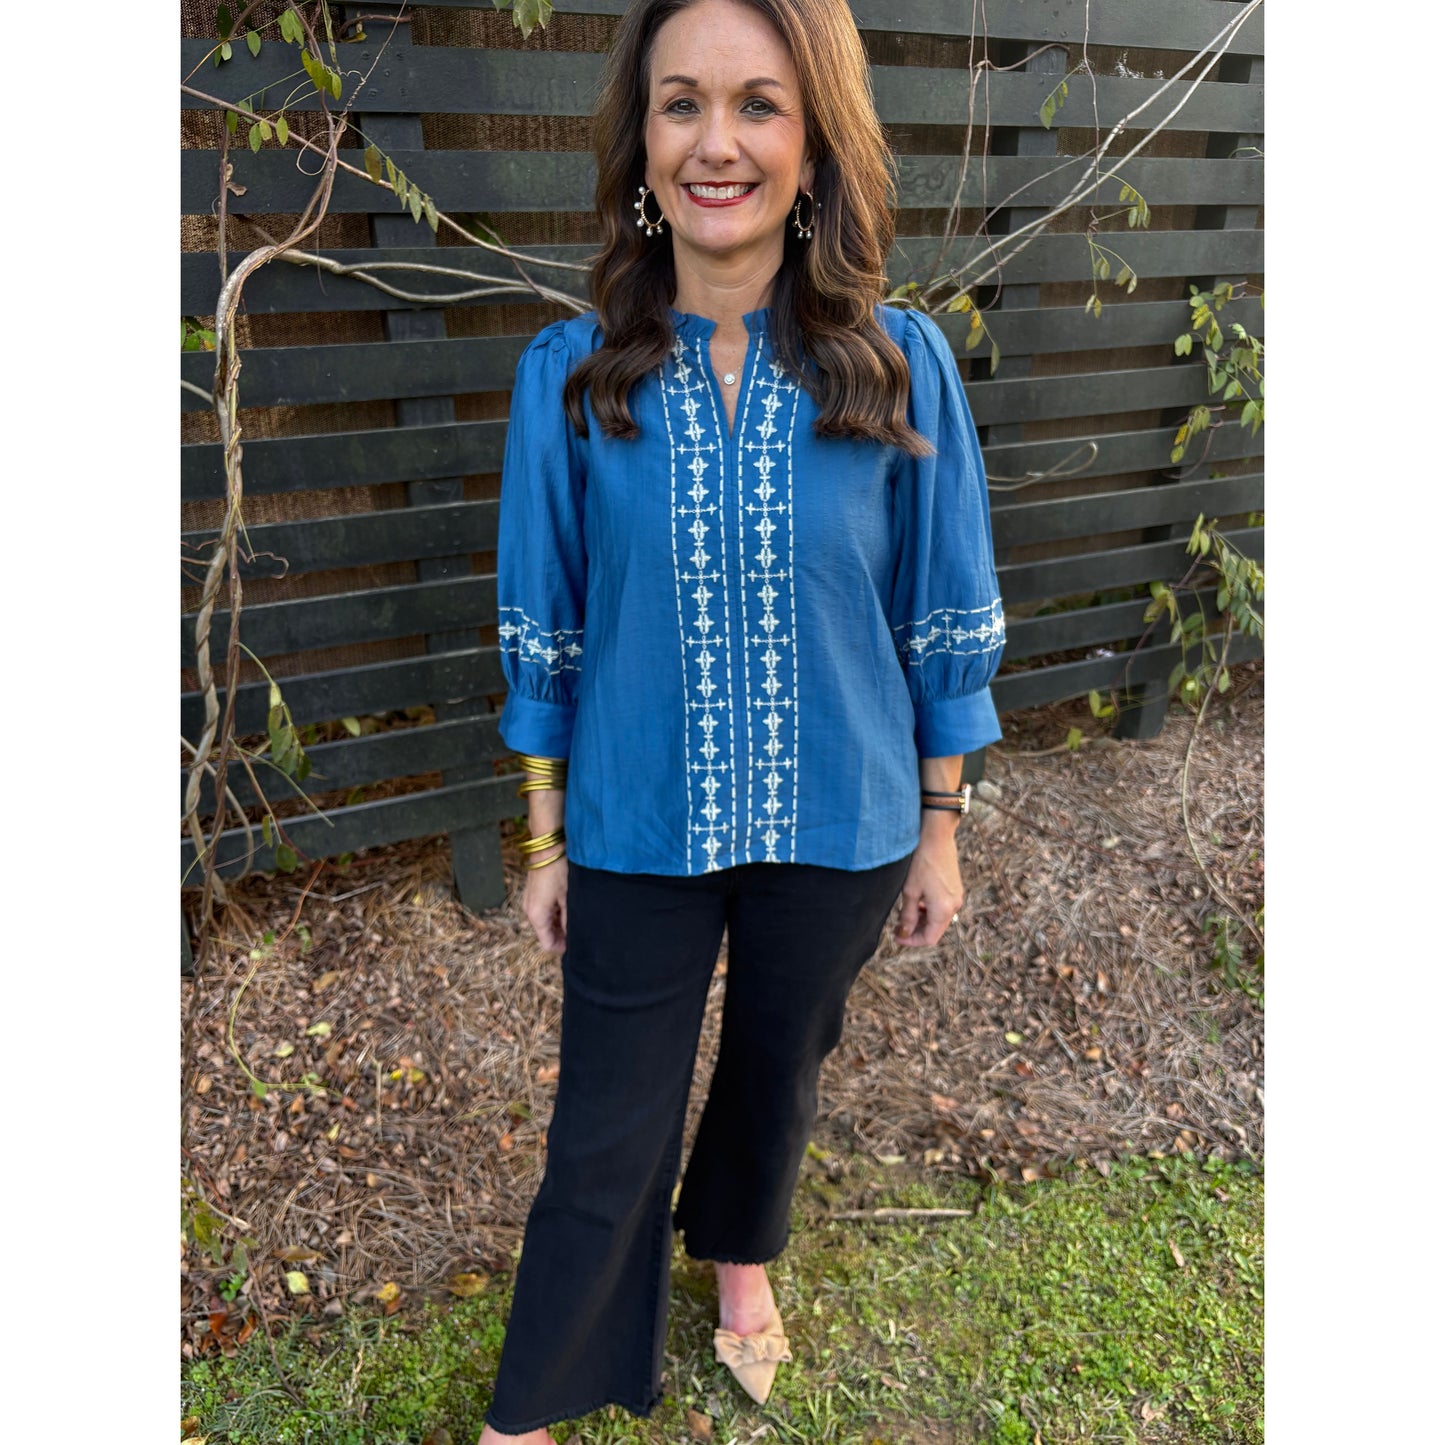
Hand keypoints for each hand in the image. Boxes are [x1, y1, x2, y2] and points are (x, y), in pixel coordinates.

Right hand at [522, 852, 568, 952]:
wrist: (548, 846)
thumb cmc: (559, 871)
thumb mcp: (568, 898)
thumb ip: (569, 919)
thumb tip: (572, 933)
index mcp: (537, 916)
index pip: (548, 944)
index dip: (562, 947)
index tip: (578, 944)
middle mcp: (529, 911)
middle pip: (546, 932)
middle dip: (563, 935)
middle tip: (582, 929)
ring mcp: (531, 900)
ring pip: (547, 920)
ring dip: (560, 922)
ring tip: (578, 915)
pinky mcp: (535, 892)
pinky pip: (545, 909)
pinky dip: (556, 911)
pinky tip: (570, 904)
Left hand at [894, 827, 963, 946]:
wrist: (936, 837)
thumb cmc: (921, 862)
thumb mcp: (910, 891)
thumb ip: (907, 915)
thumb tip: (904, 933)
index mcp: (943, 910)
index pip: (929, 938)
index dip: (911, 941)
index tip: (896, 936)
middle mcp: (954, 906)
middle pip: (935, 930)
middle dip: (916, 932)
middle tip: (898, 927)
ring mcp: (957, 897)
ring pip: (939, 920)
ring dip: (922, 921)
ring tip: (905, 914)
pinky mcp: (955, 889)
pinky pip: (943, 908)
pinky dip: (929, 911)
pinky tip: (917, 902)